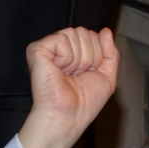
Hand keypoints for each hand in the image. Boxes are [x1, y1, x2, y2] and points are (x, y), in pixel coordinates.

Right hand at [19, 26, 119, 147]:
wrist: (69, 116)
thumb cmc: (85, 103)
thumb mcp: (107, 76)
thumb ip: (110, 52)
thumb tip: (106, 30)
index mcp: (76, 53)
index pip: (93, 36)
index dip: (98, 56)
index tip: (89, 74)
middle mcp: (61, 48)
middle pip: (85, 33)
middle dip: (89, 57)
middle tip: (78, 76)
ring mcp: (48, 48)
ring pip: (74, 34)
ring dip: (79, 59)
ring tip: (69, 75)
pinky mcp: (37, 49)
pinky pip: (61, 39)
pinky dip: (66, 57)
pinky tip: (60, 70)